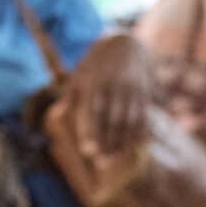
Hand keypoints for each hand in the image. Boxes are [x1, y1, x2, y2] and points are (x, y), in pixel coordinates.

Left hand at [65, 35, 158, 161]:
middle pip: (111, 121)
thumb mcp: (79, 74)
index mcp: (93, 82)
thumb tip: (60, 114)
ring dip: (123, 142)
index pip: (91, 112)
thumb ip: (70, 96)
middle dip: (107, 143)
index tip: (88, 154)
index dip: (90, 134)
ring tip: (115, 157)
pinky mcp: (145, 92)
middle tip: (101, 164)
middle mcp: (113, 86)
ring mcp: (131, 89)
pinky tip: (134, 146)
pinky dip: (140, 134)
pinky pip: (144, 117)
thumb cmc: (96, 64)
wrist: (125, 42)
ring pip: (129, 121)